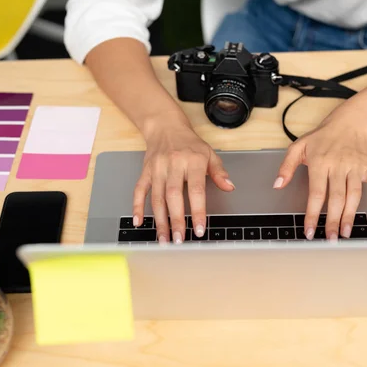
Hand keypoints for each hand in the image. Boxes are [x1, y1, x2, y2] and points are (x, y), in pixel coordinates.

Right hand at [133, 123, 234, 243]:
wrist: (166, 127)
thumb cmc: (189, 144)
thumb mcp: (209, 154)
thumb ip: (219, 172)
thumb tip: (229, 187)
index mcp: (193, 161)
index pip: (196, 190)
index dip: (198, 211)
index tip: (199, 229)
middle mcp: (174, 164)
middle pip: (174, 196)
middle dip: (176, 220)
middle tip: (179, 240)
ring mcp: (157, 168)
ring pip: (157, 197)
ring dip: (160, 220)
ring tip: (163, 239)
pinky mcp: (145, 171)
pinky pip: (139, 190)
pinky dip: (137, 206)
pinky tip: (139, 222)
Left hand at [274, 117, 366, 240]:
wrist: (348, 123)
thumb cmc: (321, 137)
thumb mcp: (298, 147)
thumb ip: (286, 166)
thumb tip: (277, 185)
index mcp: (319, 162)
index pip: (316, 193)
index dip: (313, 214)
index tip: (310, 231)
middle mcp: (338, 166)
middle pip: (336, 197)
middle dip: (333, 220)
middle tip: (330, 239)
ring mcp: (355, 167)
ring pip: (354, 194)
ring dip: (351, 215)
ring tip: (347, 233)